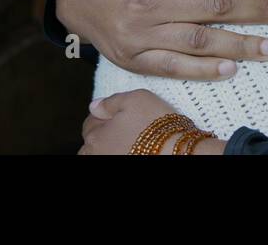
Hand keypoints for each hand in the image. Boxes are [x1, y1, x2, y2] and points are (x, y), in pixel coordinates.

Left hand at [79, 90, 225, 154]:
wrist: (176, 151)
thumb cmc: (156, 125)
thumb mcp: (136, 99)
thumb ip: (111, 101)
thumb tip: (94, 105)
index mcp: (95, 136)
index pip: (90, 122)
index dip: (104, 114)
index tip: (117, 113)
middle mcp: (97, 154)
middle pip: (93, 142)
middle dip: (104, 134)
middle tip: (124, 128)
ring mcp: (109, 162)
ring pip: (104, 153)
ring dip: (111, 147)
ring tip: (130, 141)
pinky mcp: (123, 168)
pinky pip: (117, 157)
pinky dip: (122, 153)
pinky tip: (135, 150)